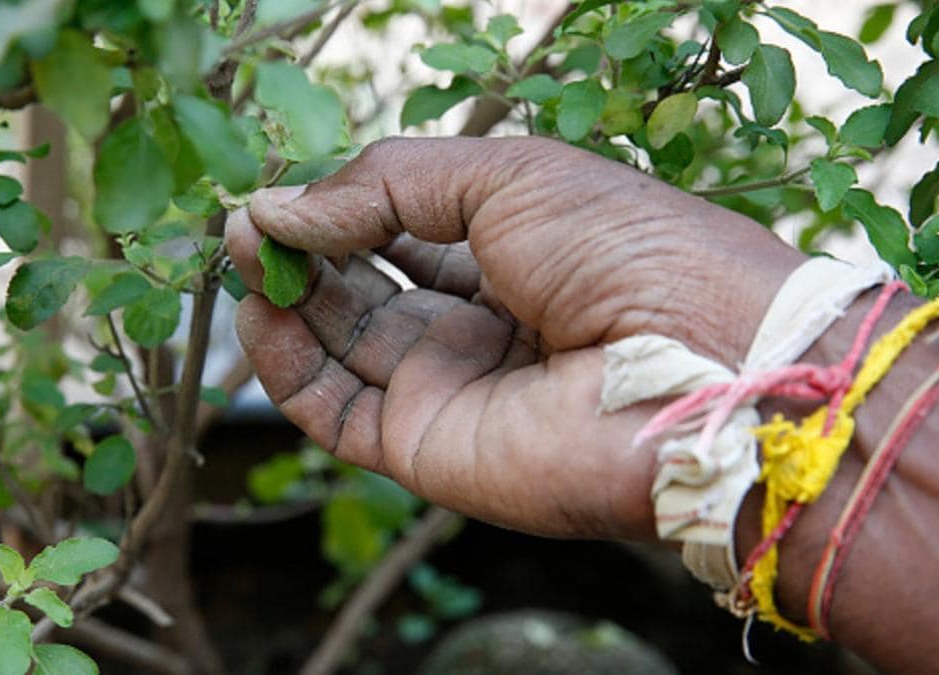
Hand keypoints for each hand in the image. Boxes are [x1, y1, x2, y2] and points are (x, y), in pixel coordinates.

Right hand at [227, 136, 803, 540]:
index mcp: (510, 252)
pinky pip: (334, 411)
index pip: (399, 227)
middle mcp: (477, 323)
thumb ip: (385, 185)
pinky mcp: (427, 448)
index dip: (337, 208)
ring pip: (338, 347)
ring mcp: (450, 387)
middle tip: (244, 223)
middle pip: (361, 287)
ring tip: (240, 255)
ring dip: (282, 301)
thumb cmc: (626, 250)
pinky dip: (285, 368)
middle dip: (301, 251)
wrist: (698, 366)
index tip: (281, 188)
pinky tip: (258, 316)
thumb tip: (277, 207)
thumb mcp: (504, 176)